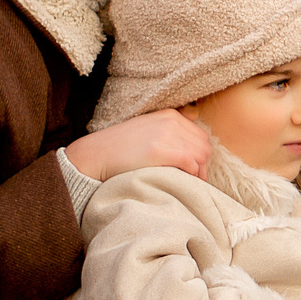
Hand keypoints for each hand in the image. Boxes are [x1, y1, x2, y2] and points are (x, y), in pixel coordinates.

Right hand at [65, 110, 210, 181]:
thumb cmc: (121, 148)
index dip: (202, 157)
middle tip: (196, 181)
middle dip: (204, 166)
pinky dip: (192, 174)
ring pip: (201, 155)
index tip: (196, 171)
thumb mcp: (148, 129)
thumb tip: (194, 128)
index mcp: (170, 115)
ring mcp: (165, 134)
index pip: (201, 136)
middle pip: (204, 146)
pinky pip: (190, 162)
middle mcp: (171, 121)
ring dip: (199, 172)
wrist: (96, 155)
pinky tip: (183, 181)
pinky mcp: (159, 150)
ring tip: (191, 184)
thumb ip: (169, 131)